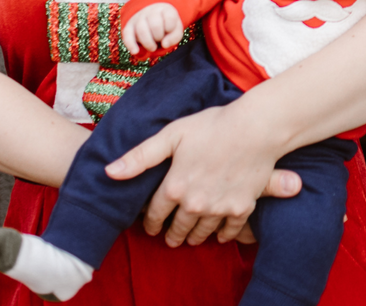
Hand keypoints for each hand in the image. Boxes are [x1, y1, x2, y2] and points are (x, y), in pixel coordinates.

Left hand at [106, 103, 302, 246]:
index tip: (149, 227)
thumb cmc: (212, 126)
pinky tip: (220, 236)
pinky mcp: (241, 208)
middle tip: (170, 239)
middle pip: (178, 228)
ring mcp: (219, 208)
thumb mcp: (171, 135)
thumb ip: (140, 156)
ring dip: (194, 237)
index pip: (155, 214)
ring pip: (202, 232)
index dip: (150, 222)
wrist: (255, 128)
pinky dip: (224, 235)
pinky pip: (230, 230)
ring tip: (190, 239)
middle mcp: (194, 204)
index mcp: (174, 187)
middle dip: (172, 235)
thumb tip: (110, 172)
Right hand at [121, 2, 185, 56]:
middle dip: (159, 37)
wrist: (153, 19)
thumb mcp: (176, 30)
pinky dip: (131, 44)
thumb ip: (174, 37)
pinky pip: (127, 34)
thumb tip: (164, 44)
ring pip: (141, 30)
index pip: (170, 19)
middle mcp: (151, 11)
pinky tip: (135, 51)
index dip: (170, 29)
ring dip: (148, 43)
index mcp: (165, 9)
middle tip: (159, 40)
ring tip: (152, 47)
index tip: (169, 30)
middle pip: (155, 25)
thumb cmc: (167, 26)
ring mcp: (138, 17)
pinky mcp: (129, 26)